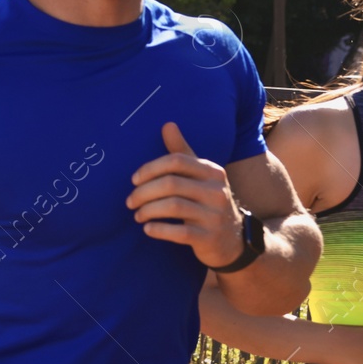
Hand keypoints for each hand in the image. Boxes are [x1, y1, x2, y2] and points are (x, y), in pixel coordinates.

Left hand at [128, 123, 242, 266]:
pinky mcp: (209, 237)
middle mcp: (216, 191)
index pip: (176, 161)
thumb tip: (167, 124)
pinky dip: (159, 230)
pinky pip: (179, 232)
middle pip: (171, 183)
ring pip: (173, 206)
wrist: (233, 239)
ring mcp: (215, 215)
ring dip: (147, 211)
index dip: (150, 168)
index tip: (134, 180)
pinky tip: (147, 229)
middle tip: (129, 202)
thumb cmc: (207, 202)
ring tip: (137, 215)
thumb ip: (182, 153)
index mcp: (212, 172)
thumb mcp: (200, 176)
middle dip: (143, 192)